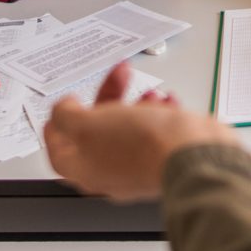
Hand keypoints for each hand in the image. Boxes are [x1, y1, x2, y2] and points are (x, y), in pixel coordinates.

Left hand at [44, 64, 233, 201]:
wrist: (192, 154)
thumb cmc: (142, 146)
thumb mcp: (87, 123)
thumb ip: (66, 116)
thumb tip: (61, 112)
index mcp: (83, 169)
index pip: (58, 148)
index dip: (58, 121)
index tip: (65, 104)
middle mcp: (108, 172)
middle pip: (96, 132)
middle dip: (106, 98)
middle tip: (116, 77)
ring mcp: (137, 167)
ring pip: (128, 129)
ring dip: (136, 104)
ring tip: (148, 92)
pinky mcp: (162, 159)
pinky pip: (155, 133)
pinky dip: (159, 113)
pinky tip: (166, 102)